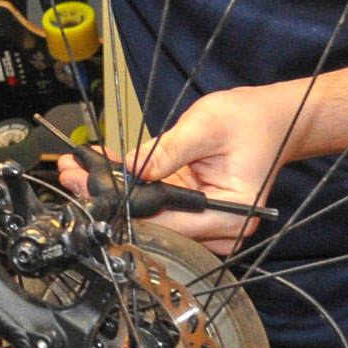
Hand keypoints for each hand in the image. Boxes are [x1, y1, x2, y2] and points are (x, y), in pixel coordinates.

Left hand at [53, 81, 307, 255]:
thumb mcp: (206, 126)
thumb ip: (168, 151)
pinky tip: (100, 169)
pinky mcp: (194, 207)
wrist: (274, 119)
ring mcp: (206, 221)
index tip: (93, 191)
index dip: (128, 208)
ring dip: (114, 193)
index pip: (169, 222)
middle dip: (112, 200)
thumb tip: (132, 170)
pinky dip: (131, 186)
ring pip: (151, 214)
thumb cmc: (251, 121)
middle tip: (73, 177)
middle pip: (156, 223)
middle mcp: (220, 228)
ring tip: (77, 171)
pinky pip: (157, 201)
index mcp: (231, 215)